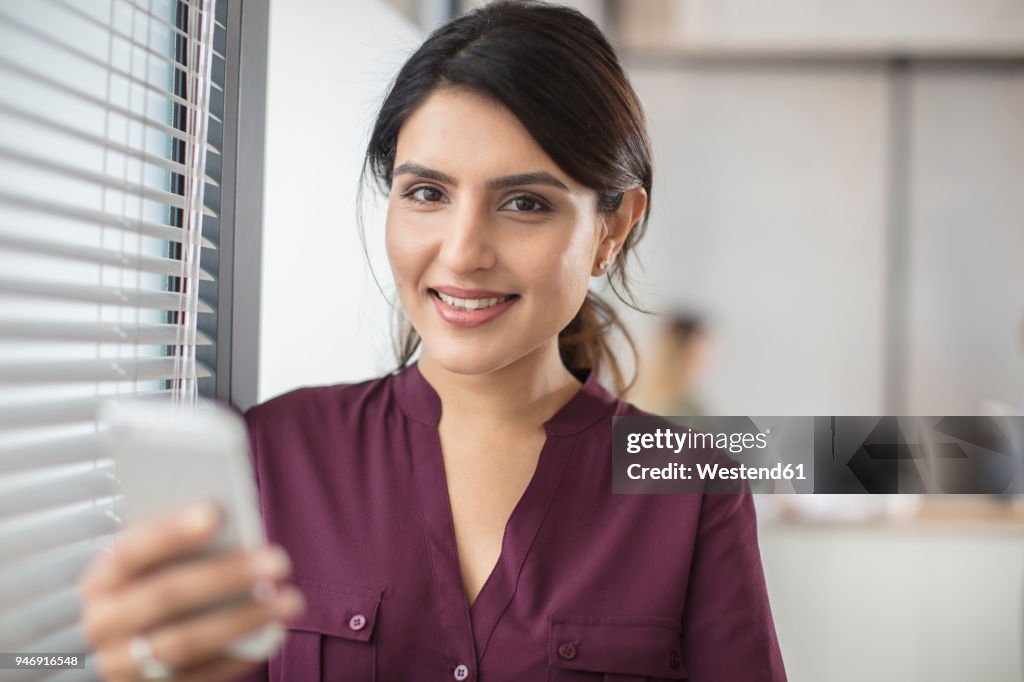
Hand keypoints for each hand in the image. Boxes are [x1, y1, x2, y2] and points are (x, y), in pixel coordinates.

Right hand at [78, 501, 305, 680]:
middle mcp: (103, 624)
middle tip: (280, 561)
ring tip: (290, 601)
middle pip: (166, 595)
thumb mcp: (152, 565)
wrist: (124, 652)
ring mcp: (121, 665)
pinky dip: (238, 656)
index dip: (170, 532)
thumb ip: (179, 546)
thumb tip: (232, 521)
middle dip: (226, 575)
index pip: (131, 551)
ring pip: (184, 642)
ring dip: (243, 620)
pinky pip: (198, 677)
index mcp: (100, 580)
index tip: (215, 513)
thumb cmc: (155, 587)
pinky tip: (274, 635)